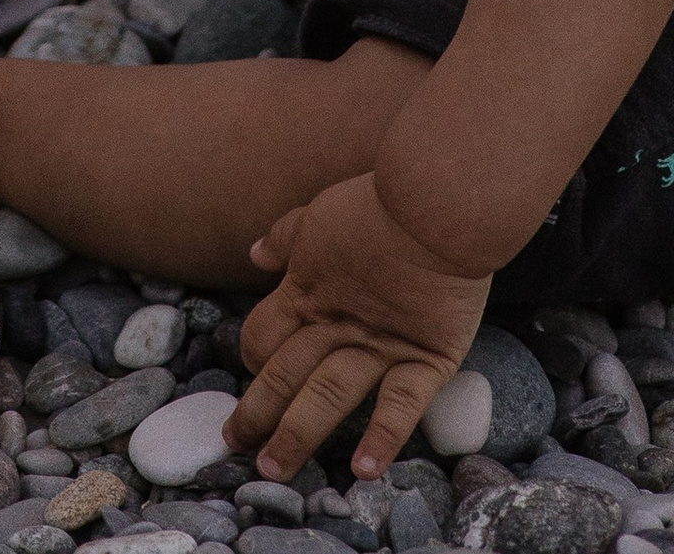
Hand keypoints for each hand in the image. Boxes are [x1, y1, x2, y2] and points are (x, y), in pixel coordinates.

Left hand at [228, 170, 487, 482]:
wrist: (438, 202)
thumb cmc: (380, 203)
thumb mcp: (321, 211)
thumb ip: (287, 237)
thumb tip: (254, 254)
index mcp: (308, 290)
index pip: (263, 336)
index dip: (251, 359)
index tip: (250, 379)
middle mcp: (336, 325)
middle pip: (284, 375)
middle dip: (256, 414)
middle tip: (235, 446)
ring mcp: (379, 346)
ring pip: (328, 398)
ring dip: (296, 436)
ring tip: (274, 470)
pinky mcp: (424, 358)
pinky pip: (400, 406)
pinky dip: (382, 439)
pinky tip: (364, 470)